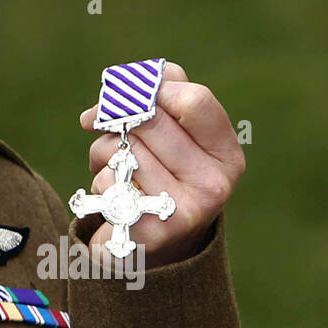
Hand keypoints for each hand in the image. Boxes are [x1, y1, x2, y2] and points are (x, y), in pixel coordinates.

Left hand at [78, 62, 244, 268]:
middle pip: (151, 121)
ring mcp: (185, 210)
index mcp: (226, 153)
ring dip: (104, 151)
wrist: (150, 239)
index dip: (155, 88)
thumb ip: (160, 93)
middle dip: (120, 118)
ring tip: (118, 167)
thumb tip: (122, 88)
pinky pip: (108, 179)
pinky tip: (116, 194)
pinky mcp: (150, 231)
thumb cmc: (160, 168)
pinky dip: (101, 179)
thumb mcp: (174, 130)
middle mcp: (215, 184)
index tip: (134, 94)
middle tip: (109, 127)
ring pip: (122, 148)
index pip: (194, 100)